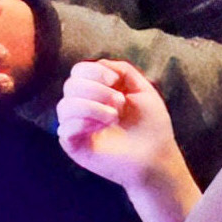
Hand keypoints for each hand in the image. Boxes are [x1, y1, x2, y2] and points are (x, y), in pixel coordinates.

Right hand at [53, 58, 181, 188]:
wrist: (157, 157)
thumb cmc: (151, 125)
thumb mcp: (142, 88)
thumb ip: (122, 70)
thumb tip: (100, 64)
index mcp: (96, 92)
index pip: (78, 71)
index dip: (95, 71)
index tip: (116, 82)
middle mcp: (83, 107)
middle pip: (70, 85)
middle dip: (96, 89)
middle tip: (120, 103)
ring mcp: (77, 127)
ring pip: (64, 106)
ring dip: (92, 107)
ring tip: (114, 117)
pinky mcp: (75, 146)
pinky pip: (65, 129)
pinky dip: (84, 123)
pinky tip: (102, 129)